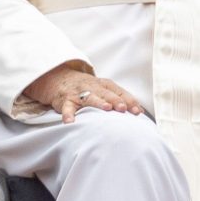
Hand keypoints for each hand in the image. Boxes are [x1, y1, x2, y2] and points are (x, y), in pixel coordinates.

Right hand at [21, 63, 146, 123]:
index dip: (129, 100)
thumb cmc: (87, 87)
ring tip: (106, 108)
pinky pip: (67, 108)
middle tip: (123, 108)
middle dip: (116, 100)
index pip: (119, 91)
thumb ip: (121, 98)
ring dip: (98, 102)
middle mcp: (92, 87)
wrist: (58, 78)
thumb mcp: (104, 89)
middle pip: (106, 93)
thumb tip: (141, 112)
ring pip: (89, 97)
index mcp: (104, 85)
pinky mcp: (65, 100)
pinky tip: (70, 122)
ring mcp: (79, 93)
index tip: (137, 111)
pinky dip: (68, 115)